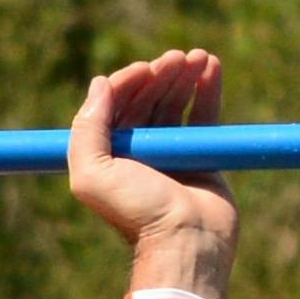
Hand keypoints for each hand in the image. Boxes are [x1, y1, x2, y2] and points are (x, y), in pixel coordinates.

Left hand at [68, 46, 238, 298]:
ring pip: (176, 103)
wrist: (185, 241)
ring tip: (200, 57)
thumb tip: (99, 83)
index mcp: (109, 154)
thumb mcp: (93, 174)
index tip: (146, 69)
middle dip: (161, 75)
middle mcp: (139, 151)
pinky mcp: (202, 157)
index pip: (116, 105)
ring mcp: (172, 153)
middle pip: (147, 100)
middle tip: (178, 58)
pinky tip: (213, 67)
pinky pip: (205, 116)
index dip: (129, 81)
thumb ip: (86, 128)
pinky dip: (208, 90)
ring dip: (186, 76)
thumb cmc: (138, 212)